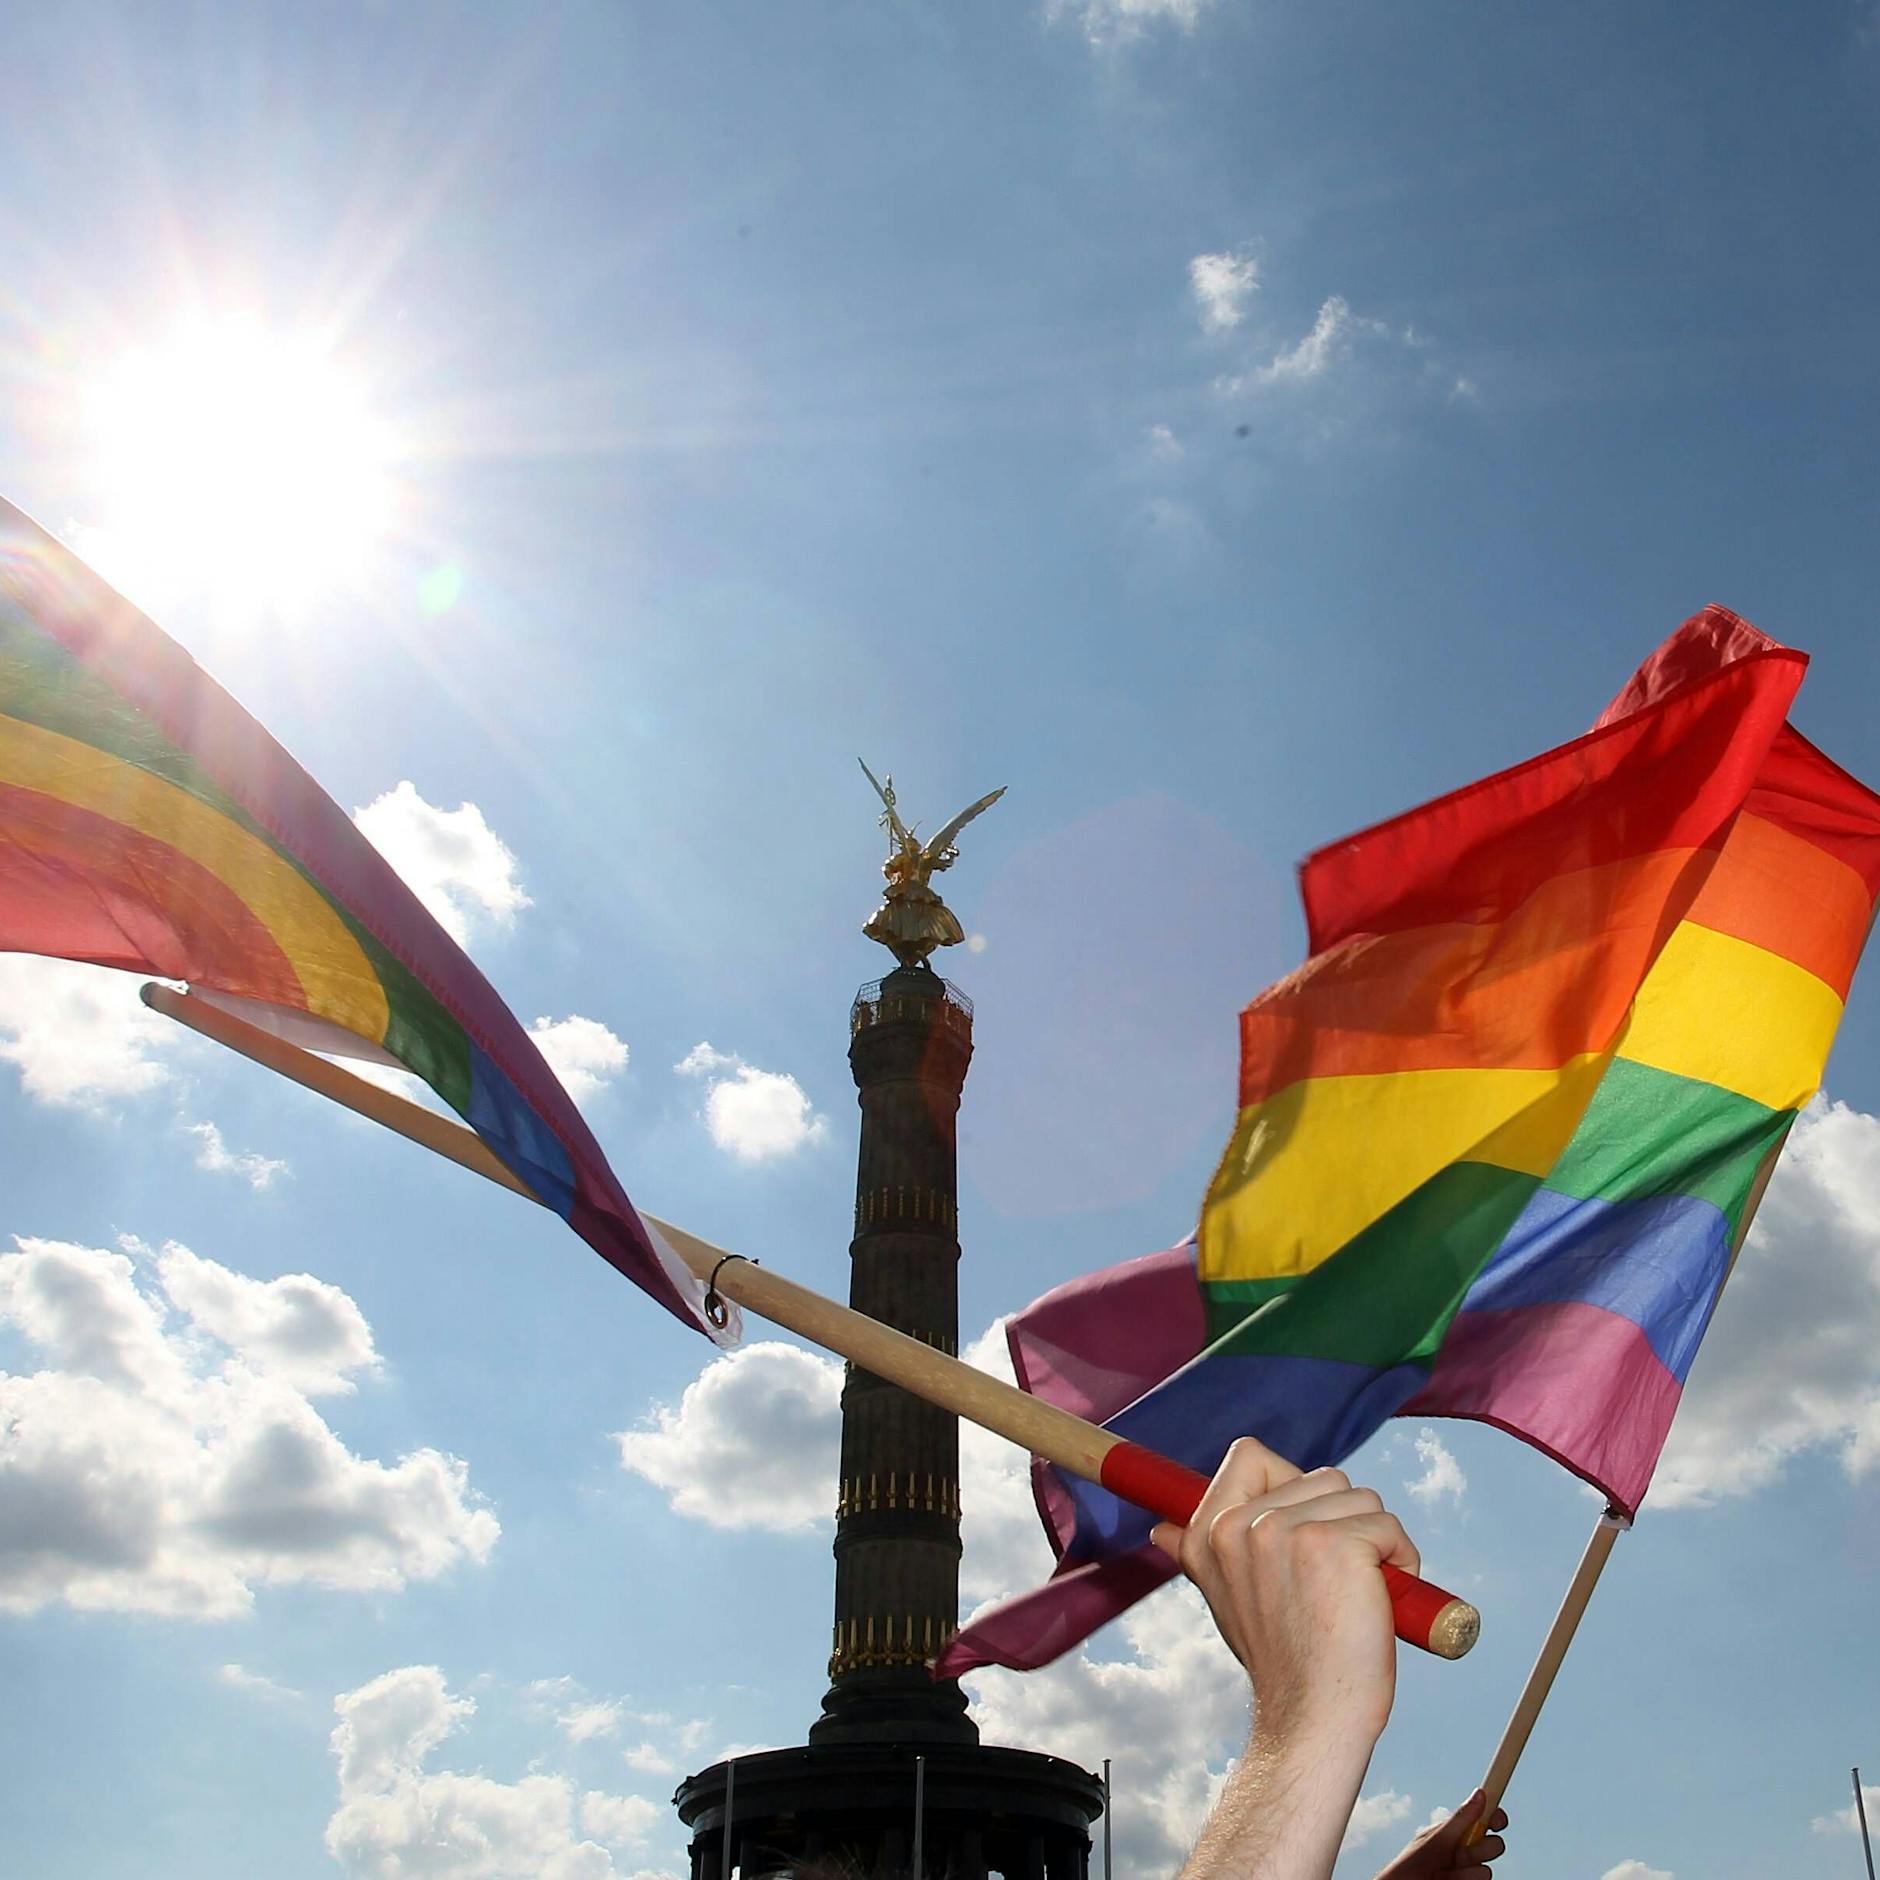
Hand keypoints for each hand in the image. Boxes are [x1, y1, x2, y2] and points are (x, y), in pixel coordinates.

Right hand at [1149, 1436, 1419, 1750]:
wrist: (1312, 1718)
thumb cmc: (1280, 1661)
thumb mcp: (1224, 1598)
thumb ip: (1201, 1554)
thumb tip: (1162, 1529)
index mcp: (1207, 1535)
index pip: (1249, 1456)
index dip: (1288, 1483)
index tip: (1302, 1531)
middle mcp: (1239, 1526)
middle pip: (1322, 1477)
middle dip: (1346, 1522)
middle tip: (1338, 1580)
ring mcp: (1285, 1532)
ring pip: (1360, 1497)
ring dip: (1377, 1538)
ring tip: (1361, 1589)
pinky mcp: (1334, 1545)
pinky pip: (1387, 1525)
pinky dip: (1403, 1558)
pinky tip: (1387, 1596)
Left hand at [1372, 1792, 1508, 1876]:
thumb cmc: (1411, 1863)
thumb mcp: (1436, 1839)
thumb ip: (1460, 1820)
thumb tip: (1481, 1793)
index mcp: (1458, 1833)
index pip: (1486, 1820)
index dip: (1497, 1817)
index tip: (1497, 1821)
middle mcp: (1467, 1852)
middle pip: (1495, 1846)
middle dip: (1480, 1850)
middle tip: (1458, 1854)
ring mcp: (1469, 1873)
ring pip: (1487, 1871)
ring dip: (1466, 1872)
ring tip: (1443, 1873)